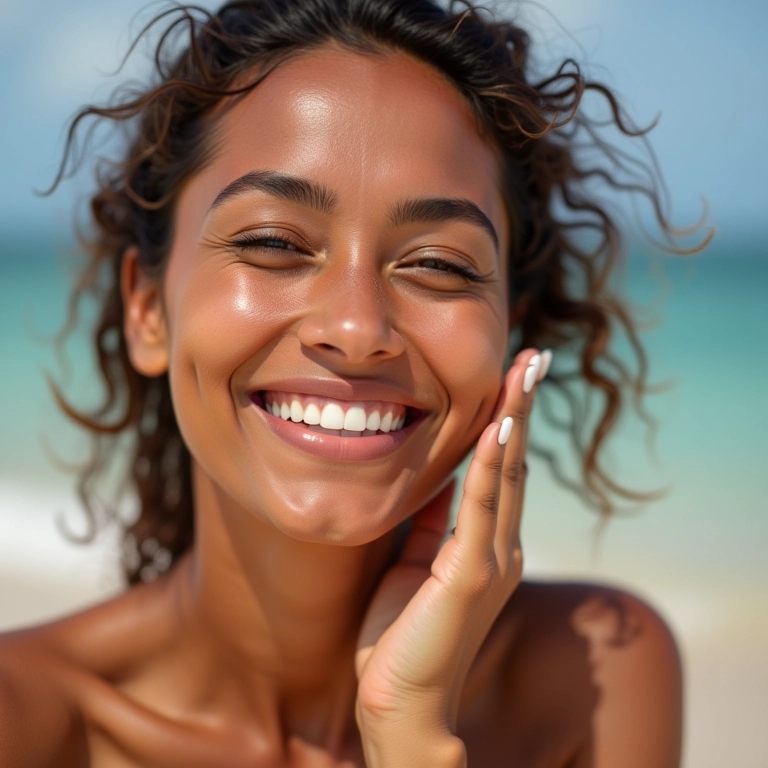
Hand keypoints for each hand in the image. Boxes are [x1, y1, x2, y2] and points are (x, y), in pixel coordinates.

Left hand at [354, 348, 549, 766]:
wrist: (399, 705)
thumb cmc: (401, 639)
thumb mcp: (412, 567)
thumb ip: (429, 526)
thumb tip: (434, 480)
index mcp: (484, 546)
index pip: (500, 470)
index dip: (506, 420)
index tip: (510, 376)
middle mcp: (499, 547)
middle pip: (513, 462)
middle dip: (522, 405)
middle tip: (535, 356)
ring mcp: (489, 560)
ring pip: (506, 474)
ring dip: (515, 417)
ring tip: (526, 370)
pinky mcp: (470, 575)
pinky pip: (480, 507)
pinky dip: (492, 464)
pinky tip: (499, 425)